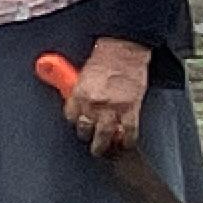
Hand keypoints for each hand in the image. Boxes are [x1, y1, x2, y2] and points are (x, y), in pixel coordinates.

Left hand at [68, 36, 151, 157]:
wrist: (124, 51)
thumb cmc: (104, 58)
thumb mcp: (82, 74)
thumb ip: (77, 90)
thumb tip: (74, 100)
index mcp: (78, 94)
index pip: (71, 117)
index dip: (75, 122)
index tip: (79, 125)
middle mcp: (93, 104)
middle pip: (85, 129)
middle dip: (87, 136)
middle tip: (90, 142)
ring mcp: (112, 108)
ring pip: (105, 135)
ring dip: (103, 145)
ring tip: (103, 150)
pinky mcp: (131, 109)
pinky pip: (128, 131)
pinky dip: (127, 140)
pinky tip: (125, 143)